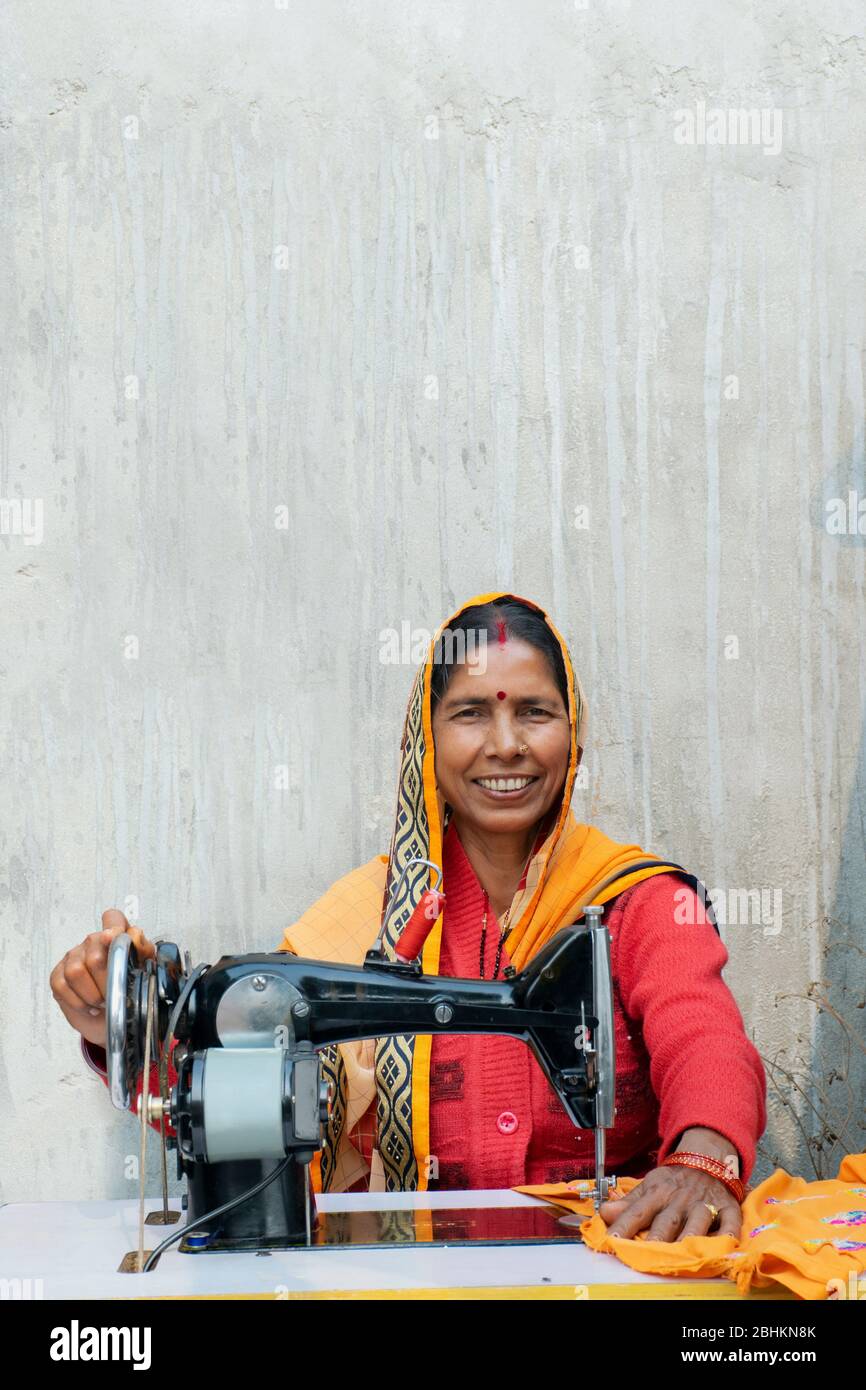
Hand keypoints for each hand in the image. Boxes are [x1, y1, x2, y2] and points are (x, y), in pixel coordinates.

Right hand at [50, 909, 155, 1049]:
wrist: (115, 1019)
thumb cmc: (131, 990)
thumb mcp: (145, 970)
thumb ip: (142, 949)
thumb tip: (134, 935)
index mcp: (116, 936)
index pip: (112, 918)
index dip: (112, 926)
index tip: (112, 938)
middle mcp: (93, 942)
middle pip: (95, 956)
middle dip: (107, 982)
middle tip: (116, 994)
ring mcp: (73, 957)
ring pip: (75, 972)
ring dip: (92, 994)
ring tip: (103, 1002)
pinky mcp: (58, 974)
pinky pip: (62, 985)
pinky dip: (78, 1002)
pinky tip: (89, 1006)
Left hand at [598, 1164, 740, 1240]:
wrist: (705, 1158)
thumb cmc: (674, 1180)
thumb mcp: (648, 1186)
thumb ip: (628, 1204)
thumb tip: (604, 1213)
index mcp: (657, 1194)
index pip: (637, 1211)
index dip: (624, 1225)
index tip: (613, 1239)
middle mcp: (679, 1200)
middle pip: (667, 1220)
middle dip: (658, 1235)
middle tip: (647, 1251)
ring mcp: (704, 1203)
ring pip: (697, 1220)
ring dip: (690, 1234)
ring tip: (683, 1249)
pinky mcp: (727, 1207)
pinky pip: (730, 1219)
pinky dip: (729, 1230)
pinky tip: (727, 1240)